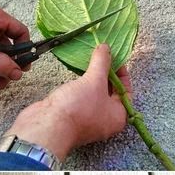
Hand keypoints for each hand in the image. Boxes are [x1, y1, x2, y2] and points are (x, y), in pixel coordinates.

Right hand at [6, 44, 131, 159]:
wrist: (48, 126)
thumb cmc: (79, 107)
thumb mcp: (95, 80)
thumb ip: (102, 63)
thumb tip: (106, 48)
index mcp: (118, 117)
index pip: (126, 92)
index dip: (122, 73)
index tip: (114, 57)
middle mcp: (106, 121)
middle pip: (111, 94)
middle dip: (106, 74)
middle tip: (101, 56)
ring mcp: (89, 121)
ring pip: (95, 96)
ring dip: (92, 79)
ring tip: (89, 61)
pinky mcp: (73, 118)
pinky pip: (82, 99)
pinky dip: (81, 86)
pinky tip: (77, 73)